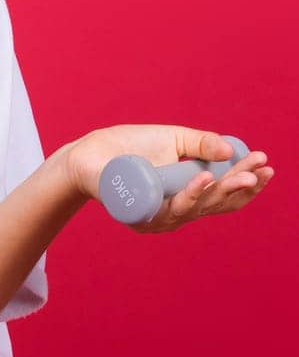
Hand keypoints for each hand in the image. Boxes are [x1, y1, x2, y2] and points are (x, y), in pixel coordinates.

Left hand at [64, 126, 272, 232]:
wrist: (89, 154)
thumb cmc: (130, 147)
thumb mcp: (172, 139)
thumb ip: (201, 143)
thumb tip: (231, 151)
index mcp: (188, 196)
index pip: (224, 198)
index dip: (248, 186)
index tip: (267, 168)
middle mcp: (176, 212)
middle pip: (215, 205)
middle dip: (240, 187)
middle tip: (260, 169)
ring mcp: (156, 217)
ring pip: (194, 209)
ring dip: (218, 191)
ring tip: (238, 174)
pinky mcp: (137, 214)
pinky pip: (167, 208)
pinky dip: (188, 195)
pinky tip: (202, 179)